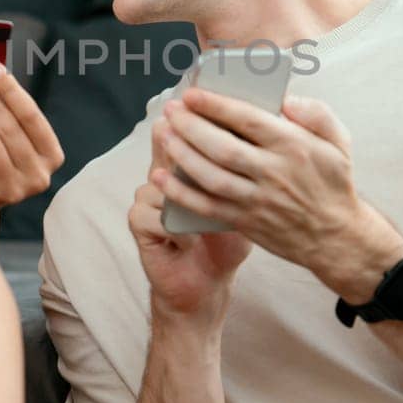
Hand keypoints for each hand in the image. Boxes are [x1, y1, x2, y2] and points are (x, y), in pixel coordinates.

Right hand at [132, 115, 252, 323]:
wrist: (203, 285)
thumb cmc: (226, 244)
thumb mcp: (241, 204)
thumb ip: (246, 174)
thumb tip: (263, 142)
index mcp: (187, 165)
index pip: (189, 132)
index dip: (200, 122)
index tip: (217, 117)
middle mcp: (163, 174)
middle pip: (168, 147)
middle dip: (189, 149)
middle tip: (214, 156)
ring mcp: (147, 196)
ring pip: (160, 181)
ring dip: (185, 197)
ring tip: (204, 216)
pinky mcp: (138, 221)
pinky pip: (153, 214)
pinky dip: (176, 229)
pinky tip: (190, 240)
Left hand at [152, 90, 402, 298]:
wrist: (335, 236)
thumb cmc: (332, 182)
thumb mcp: (338, 142)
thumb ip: (316, 114)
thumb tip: (286, 99)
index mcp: (294, 147)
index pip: (249, 120)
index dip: (216, 105)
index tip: (192, 93)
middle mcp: (273, 173)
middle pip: (223, 148)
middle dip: (191, 127)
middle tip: (170, 110)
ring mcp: (257, 200)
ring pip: (212, 177)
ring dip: (182, 155)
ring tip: (164, 135)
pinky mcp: (244, 221)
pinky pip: (207, 207)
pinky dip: (180, 193)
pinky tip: (160, 177)